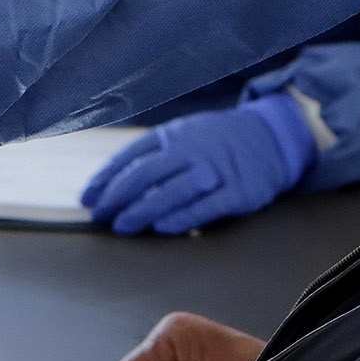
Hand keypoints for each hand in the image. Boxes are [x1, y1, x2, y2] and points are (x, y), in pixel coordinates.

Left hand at [80, 98, 315, 234]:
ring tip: (123, 226)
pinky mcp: (237, 191)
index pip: (132, 154)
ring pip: (172, 191)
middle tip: (101, 215)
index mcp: (175, 133)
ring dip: (143, 210)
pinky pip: (206, 206)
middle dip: (119, 196)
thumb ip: (155, 153)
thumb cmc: (217, 141)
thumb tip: (113, 182)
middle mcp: (193, 149)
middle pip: (147, 173)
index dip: (107, 177)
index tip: (88, 196)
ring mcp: (215, 169)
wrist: (270, 138)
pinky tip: (162, 227)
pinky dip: (183, 217)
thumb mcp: (185, 134)